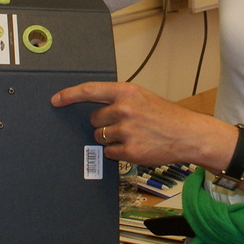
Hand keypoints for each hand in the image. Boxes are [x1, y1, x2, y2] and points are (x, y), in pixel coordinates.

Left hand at [50, 81, 227, 168]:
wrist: (187, 134)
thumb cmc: (165, 116)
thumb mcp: (142, 97)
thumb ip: (119, 99)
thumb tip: (94, 107)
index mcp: (127, 92)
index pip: (90, 91)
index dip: (69, 95)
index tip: (56, 100)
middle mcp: (124, 109)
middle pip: (94, 120)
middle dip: (104, 124)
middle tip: (124, 124)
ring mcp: (126, 131)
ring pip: (100, 137)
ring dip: (111, 139)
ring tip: (133, 135)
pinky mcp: (129, 151)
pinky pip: (109, 153)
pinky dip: (118, 152)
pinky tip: (135, 146)